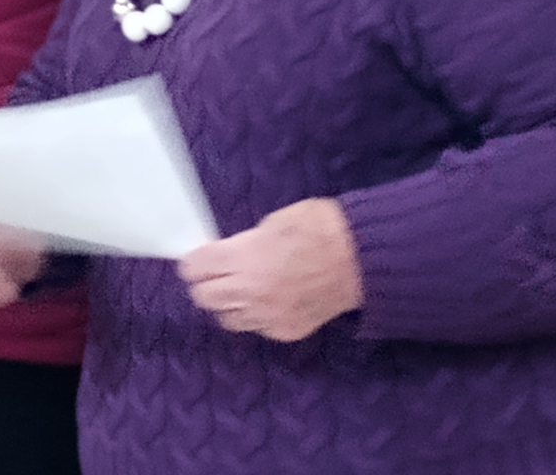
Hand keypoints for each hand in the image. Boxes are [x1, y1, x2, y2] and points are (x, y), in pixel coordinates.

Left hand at [177, 196, 362, 342]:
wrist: (362, 259)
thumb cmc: (317, 228)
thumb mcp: (271, 223)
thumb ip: (242, 244)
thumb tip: (226, 255)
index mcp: (244, 258)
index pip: (195, 268)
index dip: (193, 262)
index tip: (197, 258)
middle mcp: (251, 292)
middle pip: (203, 297)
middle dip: (204, 284)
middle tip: (214, 274)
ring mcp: (269, 316)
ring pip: (227, 319)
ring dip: (228, 304)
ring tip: (240, 289)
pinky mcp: (287, 332)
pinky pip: (257, 328)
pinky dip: (256, 316)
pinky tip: (269, 300)